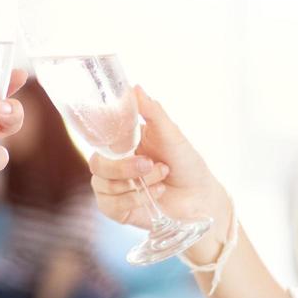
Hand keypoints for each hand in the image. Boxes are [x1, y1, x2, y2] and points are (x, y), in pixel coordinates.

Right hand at [89, 86, 227, 246]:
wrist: (200, 198)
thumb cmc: (186, 163)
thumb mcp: (170, 133)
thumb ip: (152, 111)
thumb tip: (135, 87)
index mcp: (122, 144)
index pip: (98, 137)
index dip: (101, 137)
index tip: (123, 139)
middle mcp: (113, 165)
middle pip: (96, 164)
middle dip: (124, 167)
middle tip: (149, 163)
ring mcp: (113, 188)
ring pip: (103, 185)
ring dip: (136, 183)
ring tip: (161, 178)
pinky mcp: (117, 209)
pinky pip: (110, 204)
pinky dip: (134, 199)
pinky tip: (155, 193)